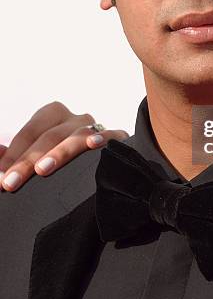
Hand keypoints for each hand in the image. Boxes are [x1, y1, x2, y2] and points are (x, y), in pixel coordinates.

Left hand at [0, 102, 128, 191]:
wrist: (103, 164)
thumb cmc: (61, 157)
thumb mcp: (34, 153)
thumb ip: (15, 154)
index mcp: (53, 115)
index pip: (29, 132)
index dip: (12, 155)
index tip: (1, 178)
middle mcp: (75, 119)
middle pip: (50, 136)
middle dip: (28, 161)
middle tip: (10, 183)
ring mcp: (96, 128)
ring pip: (77, 136)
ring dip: (59, 153)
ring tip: (43, 169)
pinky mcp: (116, 138)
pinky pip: (111, 136)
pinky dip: (102, 139)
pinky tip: (92, 145)